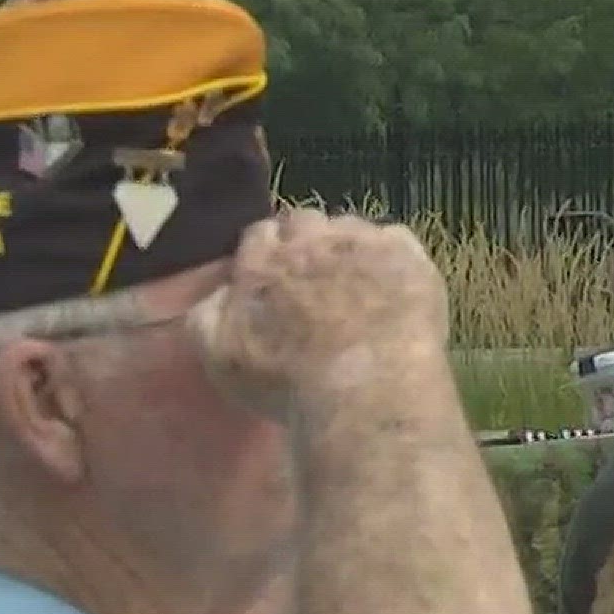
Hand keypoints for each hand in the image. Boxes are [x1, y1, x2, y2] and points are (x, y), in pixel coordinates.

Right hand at [191, 208, 449, 417]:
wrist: (365, 393)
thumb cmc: (287, 382)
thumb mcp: (219, 357)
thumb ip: (205, 314)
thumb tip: (218, 291)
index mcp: (261, 261)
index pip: (259, 234)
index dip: (266, 253)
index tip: (271, 277)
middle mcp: (308, 240)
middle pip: (302, 221)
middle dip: (304, 242)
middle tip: (311, 278)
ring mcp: (361, 243)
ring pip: (348, 226)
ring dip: (345, 246)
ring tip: (353, 281)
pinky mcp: (407, 255)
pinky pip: (393, 238)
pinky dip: (387, 255)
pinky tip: (388, 285)